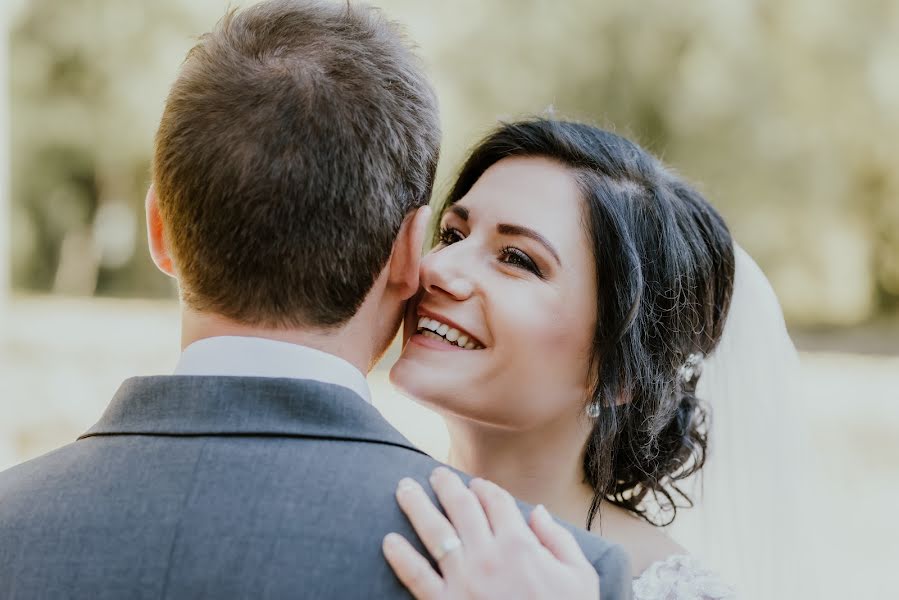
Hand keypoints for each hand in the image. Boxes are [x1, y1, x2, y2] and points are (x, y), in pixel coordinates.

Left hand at [383, 467, 599, 599]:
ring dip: (416, 505)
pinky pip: (417, 577)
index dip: (484, 488)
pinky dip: (401, 557)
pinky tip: (389, 541)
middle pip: (461, 507)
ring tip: (404, 488)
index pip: (495, 501)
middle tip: (435, 474)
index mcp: (520, 544)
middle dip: (446, 485)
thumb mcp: (579, 576)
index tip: (475, 483)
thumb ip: (558, 539)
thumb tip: (537, 511)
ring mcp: (463, 580)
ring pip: (434, 531)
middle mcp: (488, 555)